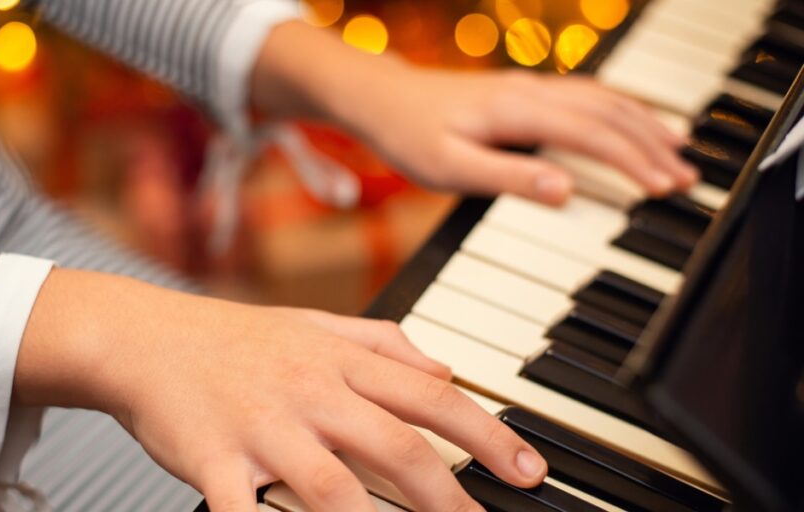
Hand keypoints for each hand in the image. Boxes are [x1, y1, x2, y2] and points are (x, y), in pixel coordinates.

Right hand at [15, 268, 547, 510]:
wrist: (142, 338)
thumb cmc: (231, 338)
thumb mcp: (312, 323)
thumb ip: (381, 342)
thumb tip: (443, 369)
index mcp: (337, 359)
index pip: (430, 397)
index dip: (488, 435)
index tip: (527, 470)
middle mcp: (308, 390)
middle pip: (396, 447)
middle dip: (451, 495)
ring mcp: (260, 426)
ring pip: (332, 485)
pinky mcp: (213, 458)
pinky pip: (243, 508)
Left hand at [340, 67, 697, 204]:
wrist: (379, 98)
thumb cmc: (407, 135)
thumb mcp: (448, 168)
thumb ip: (507, 179)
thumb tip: (565, 192)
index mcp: (516, 110)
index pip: (591, 136)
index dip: (633, 162)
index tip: (663, 188)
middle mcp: (529, 91)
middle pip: (608, 113)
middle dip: (652, 145)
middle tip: (687, 178)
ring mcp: (528, 87)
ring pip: (602, 99)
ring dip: (643, 123)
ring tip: (678, 148)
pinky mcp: (522, 92)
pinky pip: (586, 95)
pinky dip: (618, 110)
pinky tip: (630, 122)